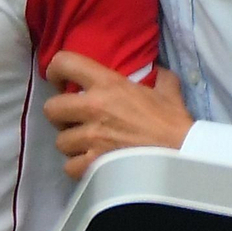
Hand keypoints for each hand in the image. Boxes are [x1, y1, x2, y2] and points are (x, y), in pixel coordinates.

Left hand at [44, 52, 189, 177]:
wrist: (181, 155)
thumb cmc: (173, 122)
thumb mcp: (168, 90)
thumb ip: (159, 77)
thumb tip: (159, 71)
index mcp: (107, 84)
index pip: (65, 63)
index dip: (55, 71)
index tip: (60, 82)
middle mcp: (93, 108)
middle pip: (50, 109)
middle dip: (59, 115)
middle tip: (73, 119)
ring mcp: (91, 138)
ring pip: (60, 142)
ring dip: (71, 145)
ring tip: (85, 146)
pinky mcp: (93, 165)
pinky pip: (69, 166)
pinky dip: (78, 167)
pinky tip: (91, 165)